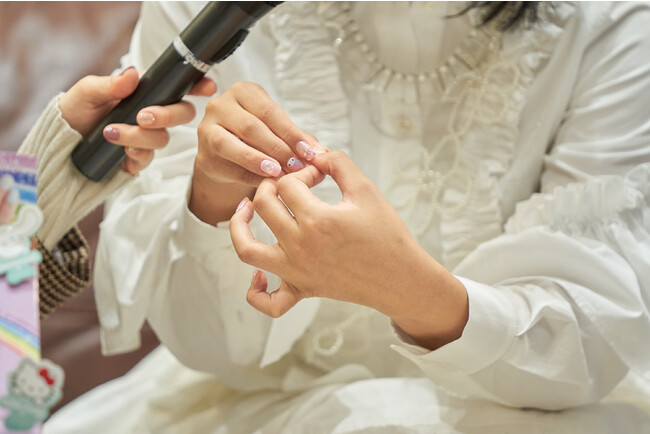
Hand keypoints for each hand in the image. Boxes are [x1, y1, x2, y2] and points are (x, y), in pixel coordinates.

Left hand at [58, 67, 216, 174]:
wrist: (62, 143)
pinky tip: (121, 150)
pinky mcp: (139, 158)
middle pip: (183, 114)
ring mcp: (148, 137)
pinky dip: (136, 153)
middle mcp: (153, 114)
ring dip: (139, 136)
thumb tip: (132, 74)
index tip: (207, 86)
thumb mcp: (87, 91)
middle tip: (143, 116)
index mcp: (146, 92)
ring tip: (111, 132)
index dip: (199, 85)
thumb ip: (110, 84)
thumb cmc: (76, 110)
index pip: (179, 87)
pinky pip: (148, 158)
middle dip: (167, 115)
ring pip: (163, 138)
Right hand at [189, 81, 325, 224]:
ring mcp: (206, 130)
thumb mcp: (277, 130)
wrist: (227, 157)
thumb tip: (321, 152)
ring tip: (279, 174)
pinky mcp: (204, 157)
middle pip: (251, 127)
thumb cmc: (257, 138)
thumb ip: (297, 139)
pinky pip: (227, 167)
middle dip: (277, 148)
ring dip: (258, 160)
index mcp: (243, 92)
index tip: (310, 151)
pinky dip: (249, 175)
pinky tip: (266, 182)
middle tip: (298, 166)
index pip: (270, 112)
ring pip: (230, 145)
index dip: (291, 133)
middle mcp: (220, 106)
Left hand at [230, 151, 468, 349]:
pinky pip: (268, 302)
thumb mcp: (366, 190)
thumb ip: (338, 163)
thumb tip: (314, 153)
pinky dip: (256, 291)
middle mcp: (300, 246)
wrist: (401, 278)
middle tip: (287, 184)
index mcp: (317, 220)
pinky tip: (259, 274)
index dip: (301, 171)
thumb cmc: (387, 234)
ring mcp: (297, 272)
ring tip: (245, 210)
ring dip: (239, 226)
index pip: (288, 183)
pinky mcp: (302, 290)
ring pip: (247, 249)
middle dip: (271, 186)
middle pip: (263, 206)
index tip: (318, 175)